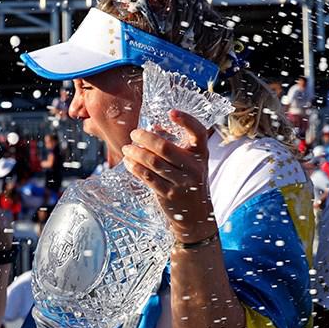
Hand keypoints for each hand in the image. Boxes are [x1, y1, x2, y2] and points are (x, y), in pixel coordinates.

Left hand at [122, 111, 216, 242]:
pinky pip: (148, 177)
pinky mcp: (169, 194)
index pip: (198, 132)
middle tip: (133, 134)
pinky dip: (136, 168)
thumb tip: (154, 127)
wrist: (197, 214)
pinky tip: (129, 163)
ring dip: (136, 153)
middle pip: (165, 147)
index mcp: (201, 154)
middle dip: (145, 138)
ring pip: (153, 162)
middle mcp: (194, 167)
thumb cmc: (190, 181)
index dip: (186, 120)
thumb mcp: (190, 162)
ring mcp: (182, 182)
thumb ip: (175, 144)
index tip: (171, 112)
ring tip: (127, 148)